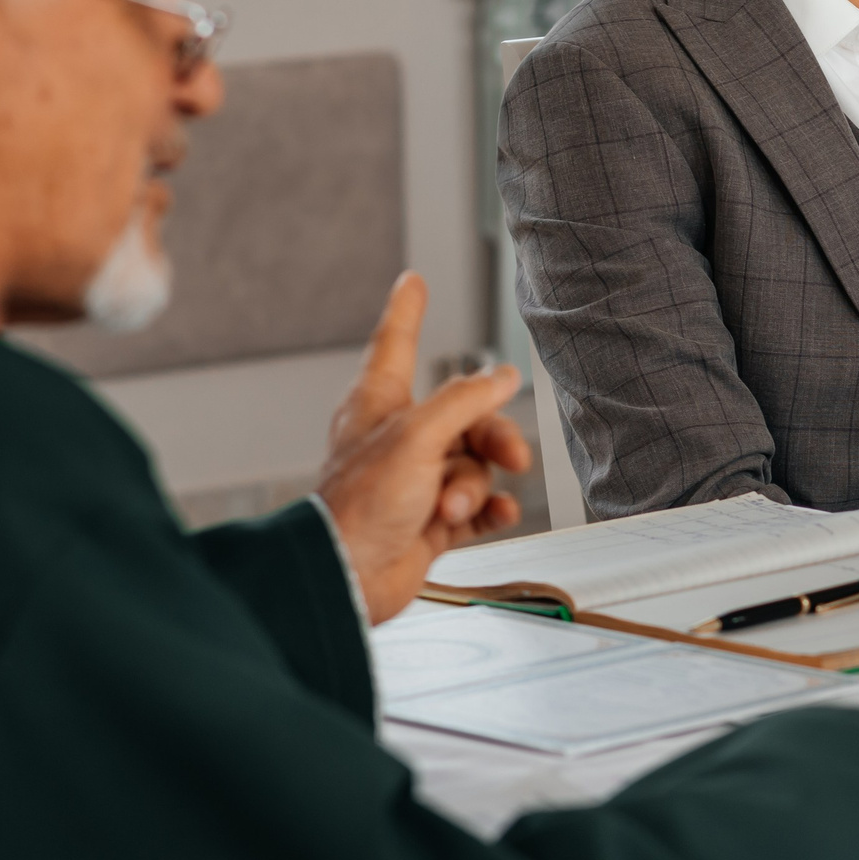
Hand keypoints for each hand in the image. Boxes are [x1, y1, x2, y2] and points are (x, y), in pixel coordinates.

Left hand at [318, 272, 531, 623]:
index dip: (408, 311)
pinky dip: (491, 510)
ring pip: (474, 464)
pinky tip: (498, 514)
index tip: (412, 282)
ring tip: (455, 505)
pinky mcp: (430, 521)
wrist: (347, 578)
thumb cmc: (361, 505)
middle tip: (512, 456)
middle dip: (492, 436)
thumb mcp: (419, 436)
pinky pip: (477, 505)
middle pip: (465, 415)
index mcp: (379, 405)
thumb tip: (502, 377)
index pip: (396, 343)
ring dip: (478, 485)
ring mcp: (416, 482)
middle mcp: (398, 439)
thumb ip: (465, 402)